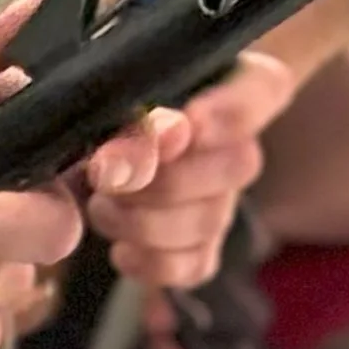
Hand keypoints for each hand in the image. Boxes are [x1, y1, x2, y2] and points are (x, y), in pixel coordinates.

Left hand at [83, 51, 296, 288]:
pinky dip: (153, 264)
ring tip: (102, 204)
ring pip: (212, 221)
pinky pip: (197, 267)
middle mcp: (238, 145)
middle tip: (106, 174)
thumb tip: (170, 133)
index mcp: (232, 82)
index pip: (265, 88)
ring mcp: (223, 200)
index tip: (188, 122)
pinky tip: (121, 249)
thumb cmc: (104, 103)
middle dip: (164, 178)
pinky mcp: (201, 245)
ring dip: (145, 221)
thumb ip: (141, 107)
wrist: (84, 144)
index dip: (231, 111)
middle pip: (239, 166)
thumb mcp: (111, 94)